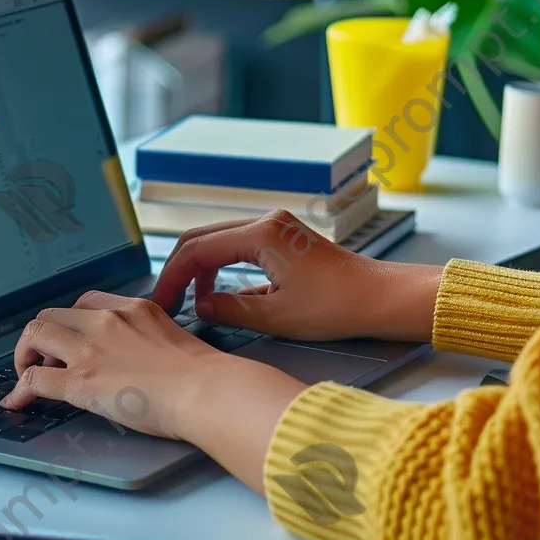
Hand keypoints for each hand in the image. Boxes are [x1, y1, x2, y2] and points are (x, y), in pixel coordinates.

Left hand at [0, 291, 306, 491]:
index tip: (70, 341)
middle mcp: (107, 321)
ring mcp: (90, 349)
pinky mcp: (81, 380)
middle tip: (46, 361)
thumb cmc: (203, 376)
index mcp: (132, 308)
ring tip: (26, 375)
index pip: (86, 304)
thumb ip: (147, 340)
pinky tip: (16, 402)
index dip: (71, 323)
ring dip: (24, 356)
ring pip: (35, 336)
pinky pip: (34, 379)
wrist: (206, 390)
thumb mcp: (171, 339)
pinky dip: (20, 390)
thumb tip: (136, 361)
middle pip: (52, 315)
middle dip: (43, 338)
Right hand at [152, 210, 441, 342]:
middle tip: (166, 300)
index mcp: (261, 235)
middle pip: (202, 238)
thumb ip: (229, 310)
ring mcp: (274, 226)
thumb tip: (199, 305)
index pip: (198, 250)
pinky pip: (237, 245)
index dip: (172, 277)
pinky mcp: (282, 237)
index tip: (160, 303)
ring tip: (189, 300)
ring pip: (218, 239)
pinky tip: (216, 292)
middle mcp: (265, 222)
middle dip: (179, 269)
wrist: (379, 298)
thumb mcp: (276, 317)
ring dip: (199, 267)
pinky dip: (220, 265)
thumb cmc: (337, 307)